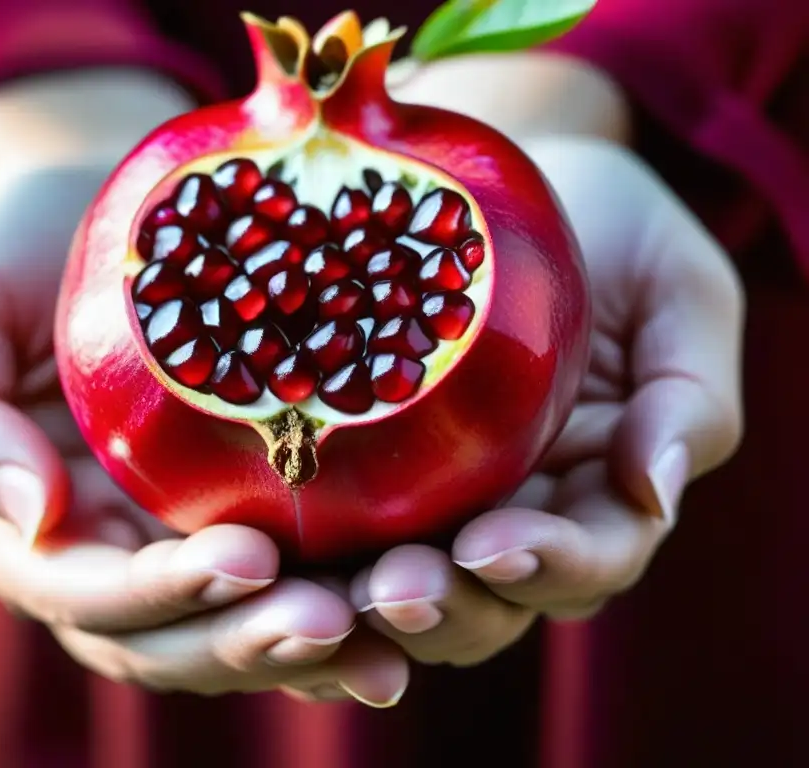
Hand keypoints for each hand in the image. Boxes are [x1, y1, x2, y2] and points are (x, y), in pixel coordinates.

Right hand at [0, 160, 407, 705]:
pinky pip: (296, 580)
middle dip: (246, 640)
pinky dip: (347, 611)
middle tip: (331, 619)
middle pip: (171, 641)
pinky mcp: (254, 507)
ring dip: (307, 650)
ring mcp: (186, 537)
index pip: (85, 592)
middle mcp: (115, 550)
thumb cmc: (20, 244)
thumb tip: (29, 515)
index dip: (158, 594)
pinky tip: (412, 608)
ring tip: (382, 644)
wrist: (107, 198)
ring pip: (237, 630)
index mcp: (37, 522)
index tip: (244, 560)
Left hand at [352, 136, 742, 663]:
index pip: (593, 557)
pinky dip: (323, 563)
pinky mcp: (376, 470)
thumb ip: (689, 399)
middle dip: (452, 604)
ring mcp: (445, 496)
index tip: (494, 546)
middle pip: (495, 598)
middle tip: (398, 589)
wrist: (525, 177)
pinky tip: (283, 560)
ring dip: (381, 603)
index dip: (551, 565)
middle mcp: (523, 509)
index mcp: (604, 486)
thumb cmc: (618, 233)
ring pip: (421, 588)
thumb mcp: (679, 295)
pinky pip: (350, 535)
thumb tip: (657, 493)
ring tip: (341, 590)